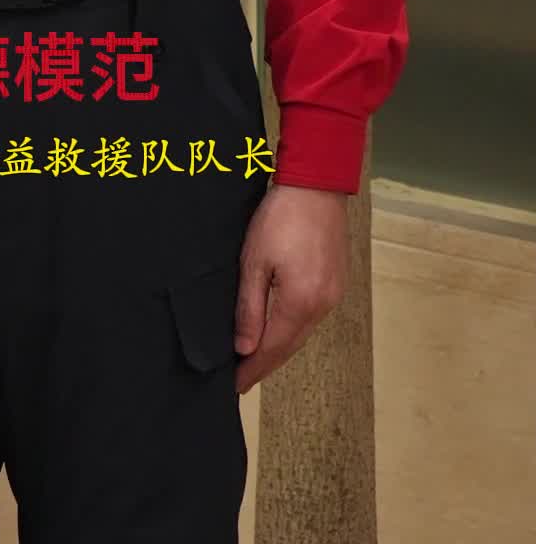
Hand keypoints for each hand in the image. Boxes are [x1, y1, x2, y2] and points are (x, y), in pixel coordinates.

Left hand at [233, 184, 348, 394]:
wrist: (316, 185)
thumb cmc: (281, 216)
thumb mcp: (253, 260)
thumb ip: (249, 308)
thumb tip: (244, 347)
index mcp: (300, 302)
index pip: (272, 350)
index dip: (253, 370)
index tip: (235, 386)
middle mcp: (322, 305)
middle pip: (289, 346)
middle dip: (265, 363)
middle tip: (242, 378)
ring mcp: (333, 294)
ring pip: (302, 332)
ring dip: (279, 346)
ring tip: (256, 357)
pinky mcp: (336, 282)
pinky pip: (312, 316)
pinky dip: (293, 327)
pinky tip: (280, 327)